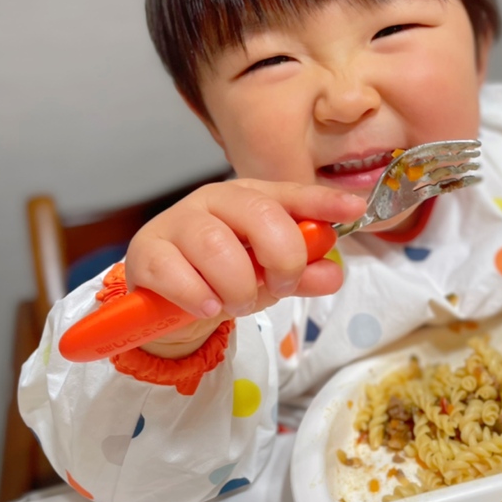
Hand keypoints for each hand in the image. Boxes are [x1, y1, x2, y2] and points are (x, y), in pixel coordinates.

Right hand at [124, 178, 365, 356]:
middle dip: (282, 258)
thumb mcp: (268, 278)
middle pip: (259, 215)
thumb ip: (301, 274)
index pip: (291, 194)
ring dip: (237, 286)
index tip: (355, 209)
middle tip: (280, 286)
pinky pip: (176, 273)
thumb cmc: (222, 278)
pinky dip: (197, 296)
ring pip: (217, 246)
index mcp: (249, 199)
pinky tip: (205, 307)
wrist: (164, 302)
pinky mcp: (146, 252)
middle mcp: (213, 200)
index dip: (323, 201)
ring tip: (236, 304)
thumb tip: (333, 273)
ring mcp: (176, 222)